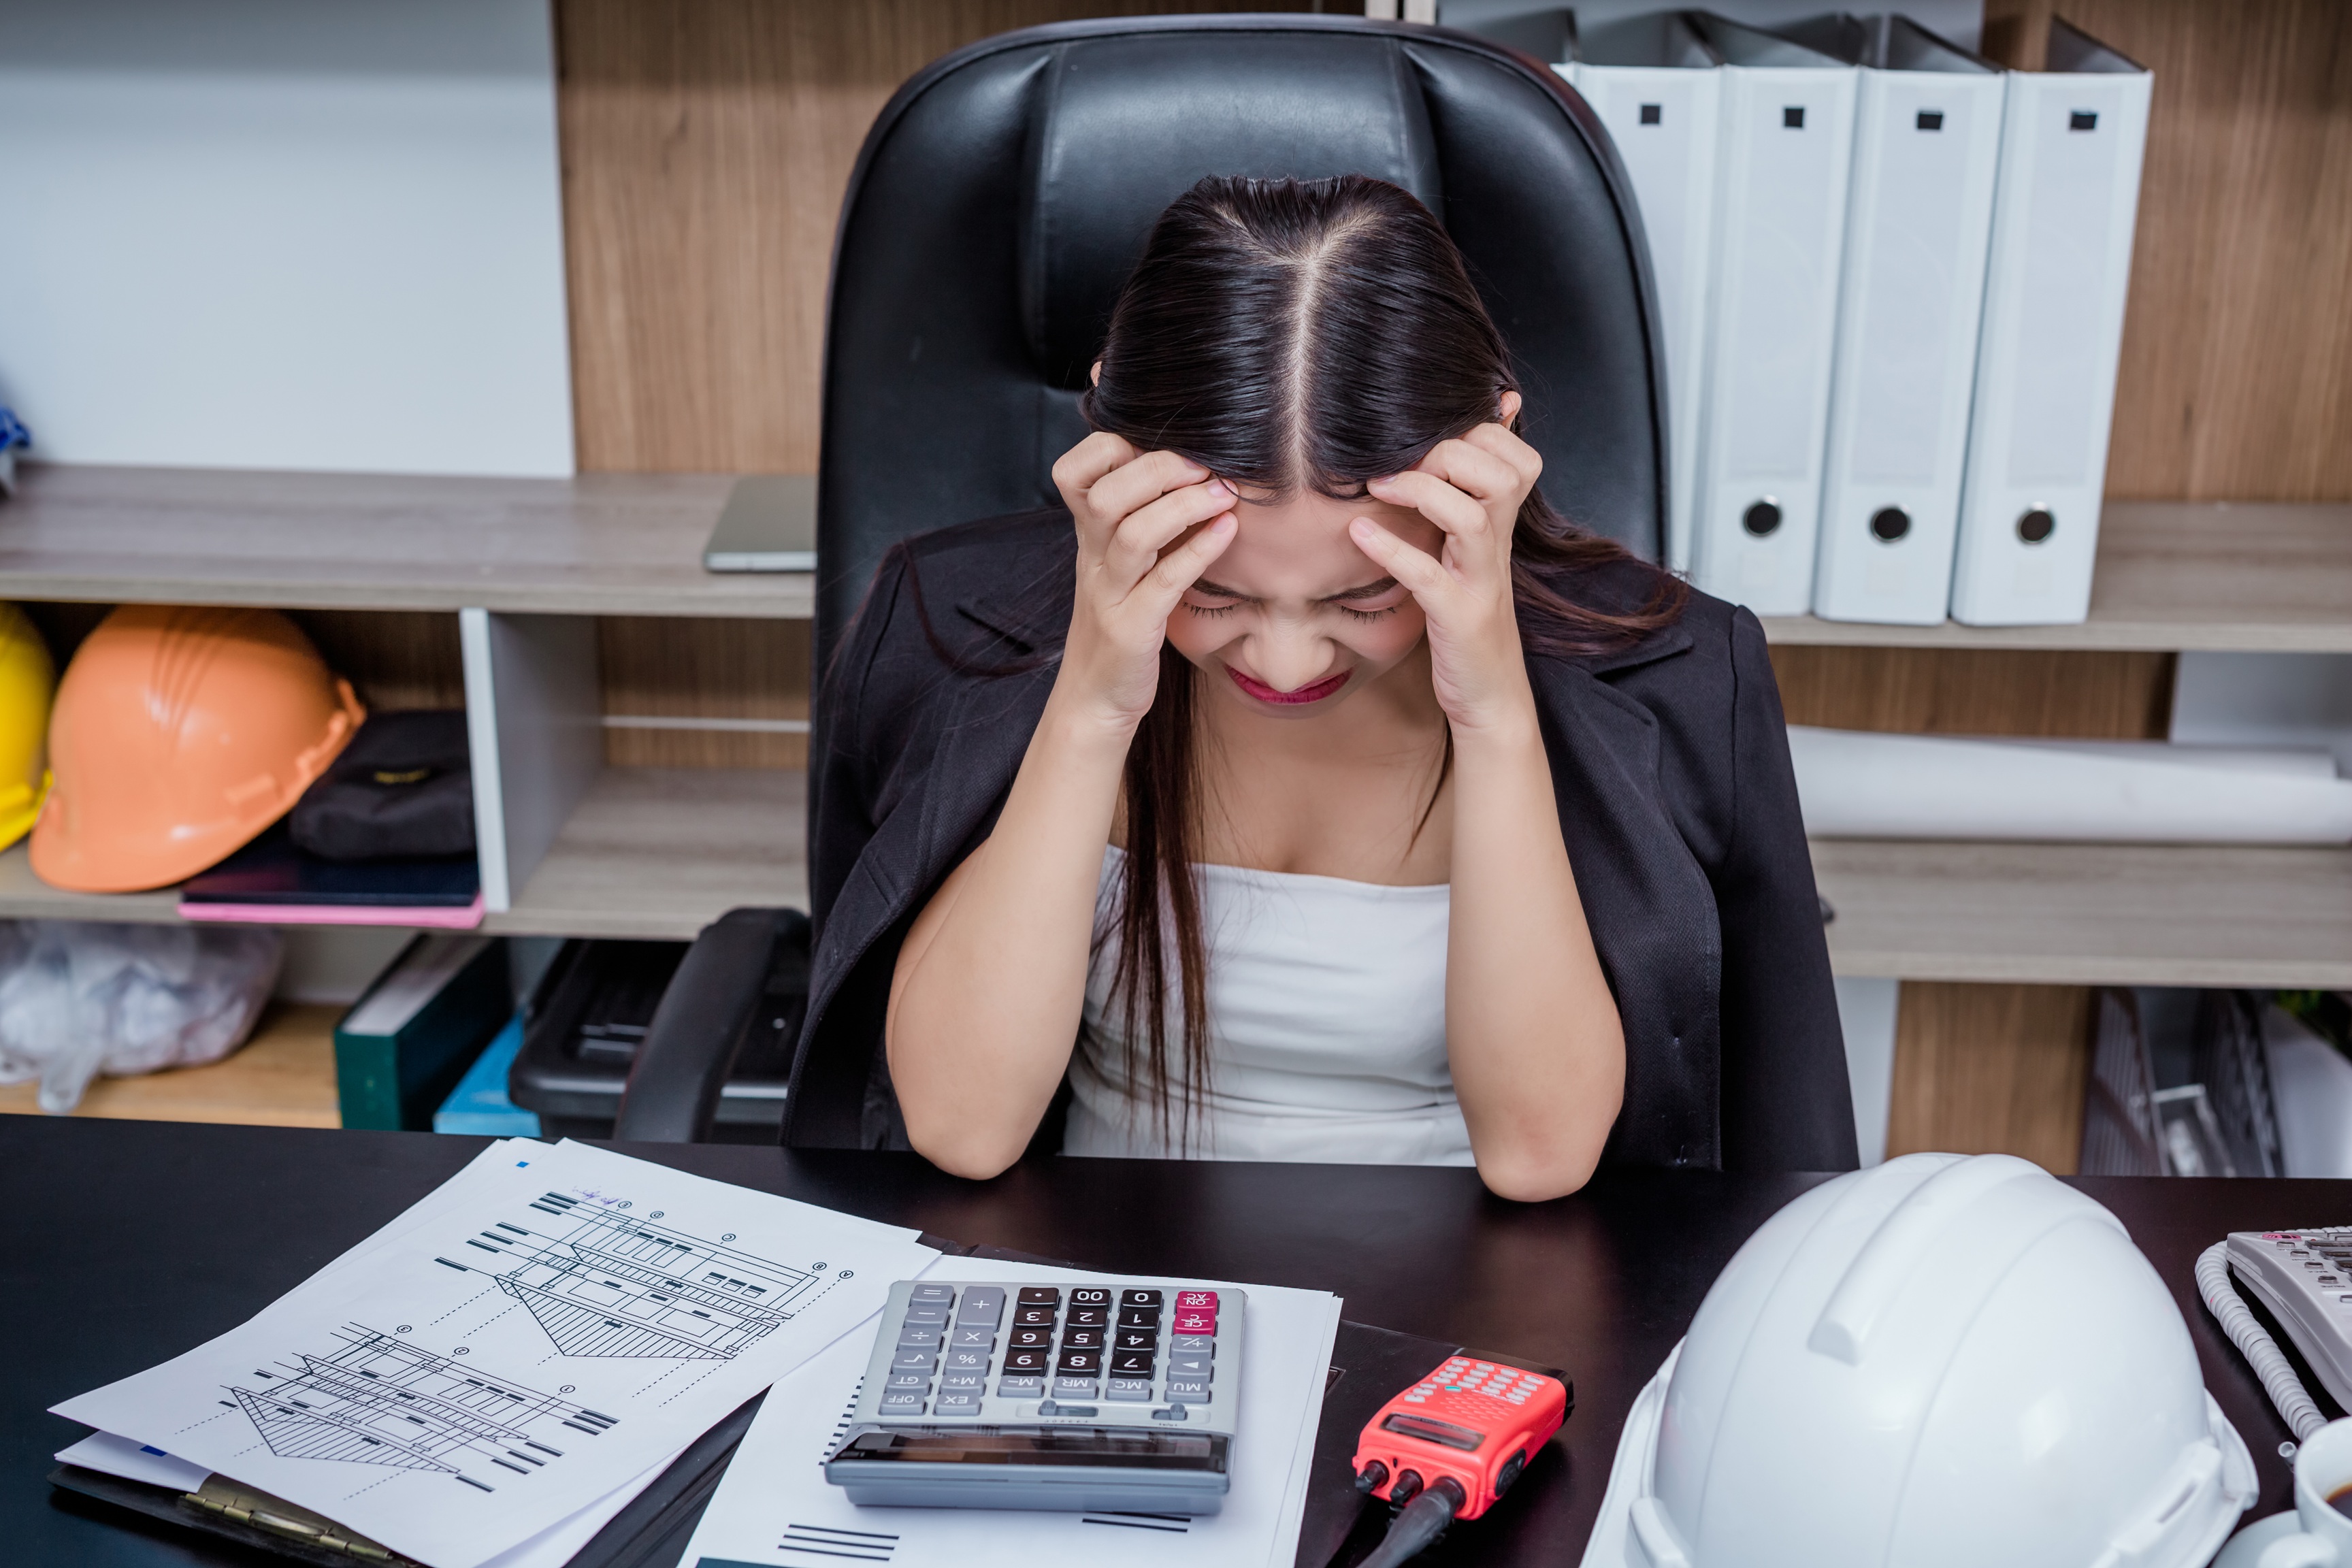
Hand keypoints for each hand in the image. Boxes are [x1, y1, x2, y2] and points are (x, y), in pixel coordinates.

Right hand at [1049, 433, 1237, 729]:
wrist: (1094, 699)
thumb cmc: (1121, 624)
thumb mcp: (1120, 566)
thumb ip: (1138, 520)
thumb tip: (1187, 470)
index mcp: (1087, 538)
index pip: (1073, 471)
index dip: (1111, 446)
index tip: (1161, 446)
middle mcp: (1092, 559)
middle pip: (1106, 493)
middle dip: (1158, 467)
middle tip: (1205, 464)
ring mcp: (1110, 594)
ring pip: (1133, 532)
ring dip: (1184, 504)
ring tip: (1225, 493)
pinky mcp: (1131, 629)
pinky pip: (1164, 581)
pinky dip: (1198, 550)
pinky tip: (1228, 531)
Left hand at [1347, 408, 1542, 732]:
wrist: (1491, 697)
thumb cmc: (1468, 622)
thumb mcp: (1470, 558)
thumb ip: (1460, 509)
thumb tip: (1437, 462)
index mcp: (1500, 529)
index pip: (1517, 457)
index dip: (1479, 435)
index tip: (1428, 444)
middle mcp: (1497, 548)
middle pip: (1500, 474)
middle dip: (1449, 454)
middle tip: (1400, 466)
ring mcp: (1481, 584)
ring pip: (1471, 516)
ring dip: (1422, 491)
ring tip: (1378, 488)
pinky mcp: (1459, 619)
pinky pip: (1429, 577)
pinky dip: (1393, 550)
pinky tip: (1359, 534)